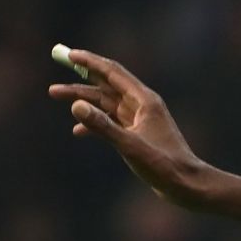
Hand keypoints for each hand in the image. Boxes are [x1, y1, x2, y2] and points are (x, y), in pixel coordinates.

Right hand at [48, 48, 209, 204]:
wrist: (188, 186)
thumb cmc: (165, 166)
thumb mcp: (130, 146)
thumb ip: (102, 126)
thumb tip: (75, 105)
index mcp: (145, 100)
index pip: (112, 72)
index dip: (89, 62)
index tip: (68, 55)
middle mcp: (142, 106)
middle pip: (106, 86)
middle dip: (79, 83)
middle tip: (53, 86)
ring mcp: (140, 120)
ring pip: (106, 103)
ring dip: (83, 101)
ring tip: (55, 96)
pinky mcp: (138, 135)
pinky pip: (112, 122)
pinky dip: (95, 123)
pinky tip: (78, 130)